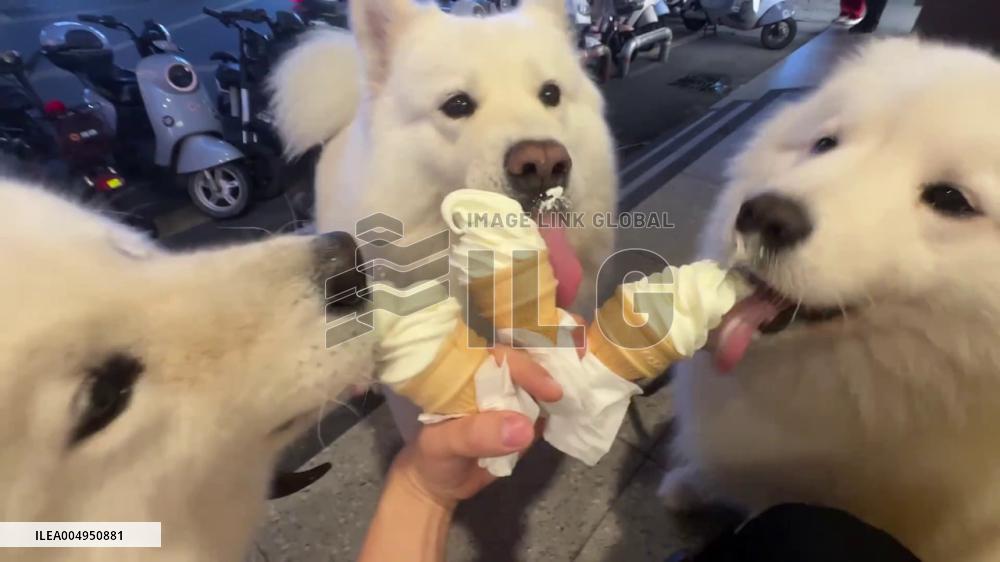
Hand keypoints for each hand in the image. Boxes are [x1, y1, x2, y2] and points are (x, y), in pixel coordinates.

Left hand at [394, 320, 587, 505]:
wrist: (443, 483)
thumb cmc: (435, 457)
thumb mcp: (446, 445)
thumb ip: (477, 434)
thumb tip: (524, 428)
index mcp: (466, 369)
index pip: (500, 354)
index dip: (527, 366)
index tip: (551, 391)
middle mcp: (493, 371)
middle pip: (526, 344)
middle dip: (554, 339)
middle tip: (582, 348)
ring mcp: (514, 388)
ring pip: (544, 364)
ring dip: (567, 360)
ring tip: (592, 361)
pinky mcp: (530, 408)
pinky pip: (552, 394)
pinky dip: (571, 388)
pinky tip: (588, 386)